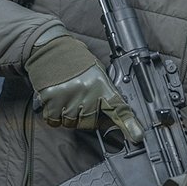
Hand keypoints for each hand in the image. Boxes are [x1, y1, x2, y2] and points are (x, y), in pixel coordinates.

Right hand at [25, 35, 142, 143]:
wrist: (50, 50)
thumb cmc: (76, 62)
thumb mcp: (96, 74)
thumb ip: (104, 94)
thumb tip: (112, 117)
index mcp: (100, 84)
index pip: (118, 107)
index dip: (128, 123)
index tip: (136, 136)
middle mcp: (85, 92)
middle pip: (90, 123)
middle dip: (87, 117)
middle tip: (81, 102)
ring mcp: (68, 97)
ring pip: (71, 123)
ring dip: (69, 116)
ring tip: (67, 97)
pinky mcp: (51, 101)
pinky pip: (55, 121)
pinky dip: (55, 116)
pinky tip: (56, 100)